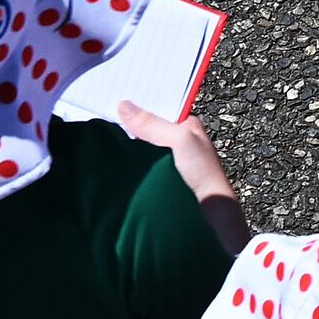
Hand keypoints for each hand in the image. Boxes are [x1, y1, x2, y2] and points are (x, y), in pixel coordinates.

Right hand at [116, 102, 236, 214]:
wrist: (210, 215)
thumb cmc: (204, 174)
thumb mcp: (180, 139)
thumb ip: (153, 124)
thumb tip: (126, 107)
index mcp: (187, 126)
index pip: (158, 110)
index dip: (139, 107)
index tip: (117, 104)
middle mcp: (180, 142)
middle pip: (148, 130)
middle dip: (131, 128)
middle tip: (108, 122)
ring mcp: (170, 162)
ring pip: (143, 149)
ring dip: (130, 150)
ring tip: (108, 143)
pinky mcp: (162, 179)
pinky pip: (142, 167)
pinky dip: (132, 166)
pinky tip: (120, 166)